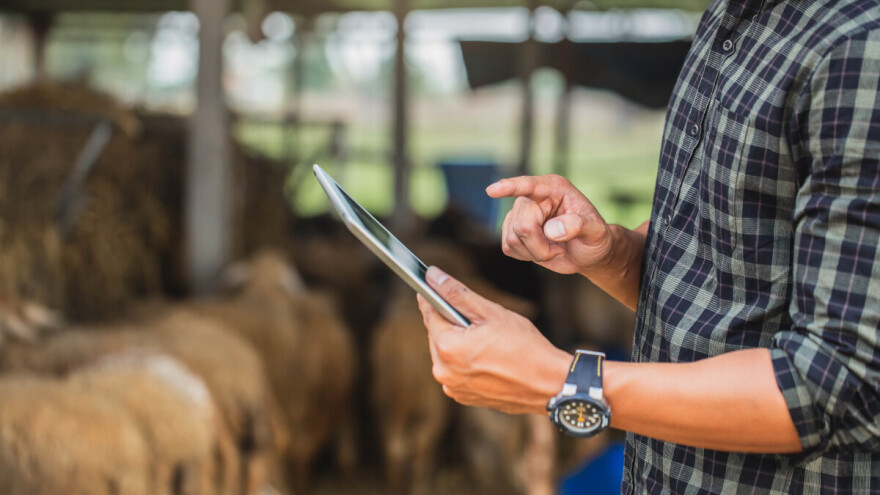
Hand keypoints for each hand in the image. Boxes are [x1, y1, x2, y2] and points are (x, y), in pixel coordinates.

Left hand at [417, 266, 570, 414]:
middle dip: (452, 323)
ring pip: (446, 354)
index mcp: (447, 347)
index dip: (432, 298)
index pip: (430, 313)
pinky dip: (466, 362)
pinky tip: (488, 358)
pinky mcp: (463, 397)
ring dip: (458, 343)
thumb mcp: (490, 312)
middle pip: (437, 335)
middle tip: (478, 320)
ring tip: (487, 341)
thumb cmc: (525, 346)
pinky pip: (456, 371)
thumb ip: (456, 293)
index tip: (431, 287)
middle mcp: (443, 371)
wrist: (549, 385)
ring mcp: (452, 387)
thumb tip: (432, 276)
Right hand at [487, 174, 613, 274]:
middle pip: (522, 225)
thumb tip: (551, 230)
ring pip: (512, 239)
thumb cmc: (594, 237)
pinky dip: (526, 255)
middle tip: (559, 248)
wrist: (586, 252)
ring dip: (535, 252)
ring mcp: (520, 213)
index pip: (529, 186)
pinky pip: (508, 247)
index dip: (510, 187)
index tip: (492, 190)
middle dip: (540, 245)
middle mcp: (533, 197)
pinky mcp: (511, 231)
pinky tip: (541, 250)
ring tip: (553, 248)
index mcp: (554, 188)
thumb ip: (578, 226)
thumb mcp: (596, 230)